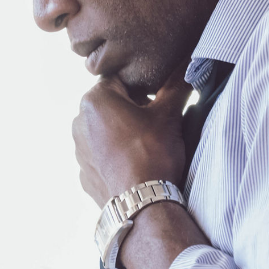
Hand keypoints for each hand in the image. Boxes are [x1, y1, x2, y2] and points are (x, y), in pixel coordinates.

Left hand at [73, 76, 192, 206]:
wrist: (143, 205)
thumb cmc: (153, 154)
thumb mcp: (169, 114)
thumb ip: (177, 84)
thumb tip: (190, 63)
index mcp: (94, 99)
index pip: (122, 80)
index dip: (145, 90)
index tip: (159, 104)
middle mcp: (78, 122)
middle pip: (112, 105)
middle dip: (133, 111)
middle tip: (156, 126)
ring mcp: (79, 150)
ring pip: (106, 131)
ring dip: (124, 133)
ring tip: (147, 148)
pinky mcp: (84, 173)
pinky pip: (102, 156)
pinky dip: (117, 157)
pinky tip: (136, 166)